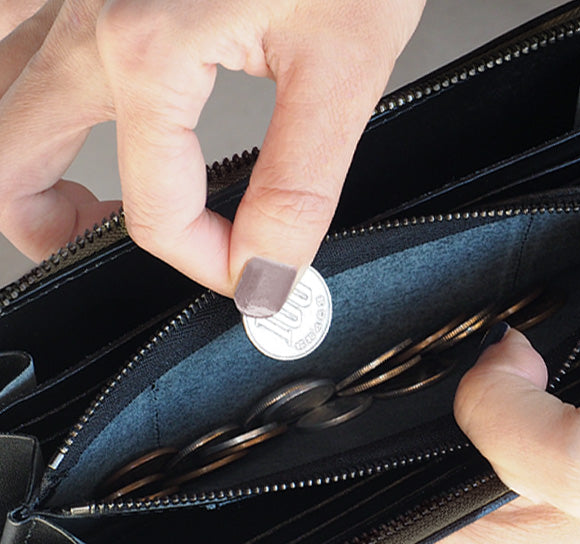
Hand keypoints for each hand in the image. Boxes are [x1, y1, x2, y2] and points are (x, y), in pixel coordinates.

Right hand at [0, 0, 424, 312]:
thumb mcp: (344, 68)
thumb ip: (297, 188)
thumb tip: (268, 280)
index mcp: (147, 50)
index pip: (155, 215)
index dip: (207, 262)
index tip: (258, 272)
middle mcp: (81, 9)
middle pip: (8, 152)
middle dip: (47, 224)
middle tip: (102, 239)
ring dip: (17, 144)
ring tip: (67, 178)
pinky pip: (7, 21)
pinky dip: (15, 62)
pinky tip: (56, 83)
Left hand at [312, 326, 579, 543]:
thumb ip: (510, 419)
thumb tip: (489, 366)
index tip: (266, 516)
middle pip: (393, 527)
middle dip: (368, 471)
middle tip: (352, 412)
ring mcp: (536, 534)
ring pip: (449, 493)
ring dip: (440, 443)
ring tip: (434, 390)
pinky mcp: (574, 509)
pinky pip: (505, 469)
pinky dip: (495, 431)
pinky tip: (511, 388)